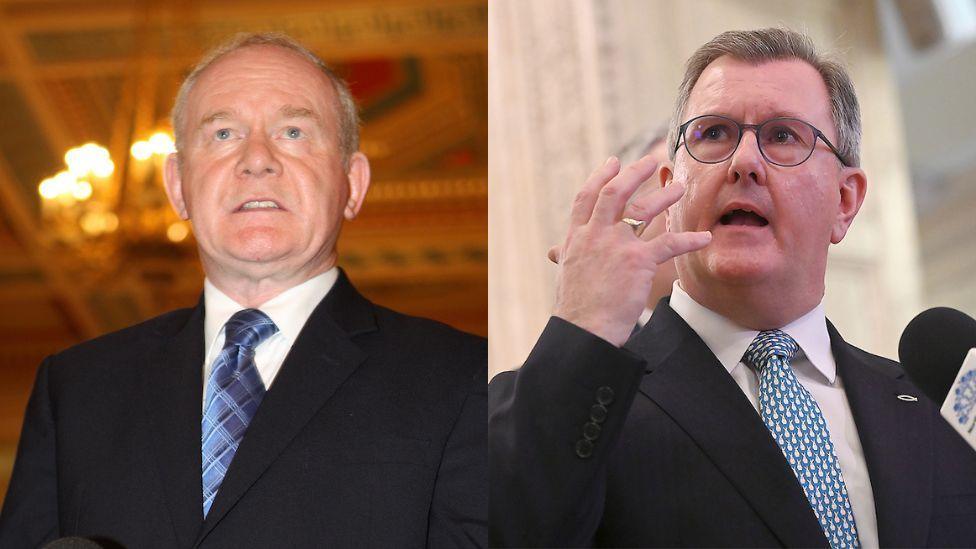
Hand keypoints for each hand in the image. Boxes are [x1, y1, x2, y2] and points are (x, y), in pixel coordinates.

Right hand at [550, 155, 710, 346]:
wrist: (584, 328)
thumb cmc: (575, 307)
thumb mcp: (565, 274)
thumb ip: (566, 256)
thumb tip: (555, 252)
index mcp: (576, 237)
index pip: (586, 197)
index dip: (600, 176)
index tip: (613, 162)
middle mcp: (595, 235)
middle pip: (614, 192)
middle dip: (634, 173)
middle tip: (651, 161)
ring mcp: (617, 245)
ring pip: (643, 210)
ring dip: (664, 196)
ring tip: (679, 187)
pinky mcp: (638, 262)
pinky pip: (669, 243)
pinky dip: (689, 239)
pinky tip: (704, 237)